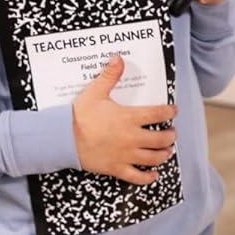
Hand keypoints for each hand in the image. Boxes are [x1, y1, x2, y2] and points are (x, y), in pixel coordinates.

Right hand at [73, 55, 176, 183]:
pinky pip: (137, 177)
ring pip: (154, 158)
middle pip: (161, 139)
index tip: (173, 110)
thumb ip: (110, 75)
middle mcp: (132, 138)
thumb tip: (119, 57)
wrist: (61, 138)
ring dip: (164, 154)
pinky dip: (148, 178)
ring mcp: (126, 155)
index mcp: (129, 118)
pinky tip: (154, 175)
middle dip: (170, 136)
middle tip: (171, 133)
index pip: (158, 114)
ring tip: (167, 151)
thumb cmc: (79, 115)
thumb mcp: (95, 92)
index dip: (170, 111)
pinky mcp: (117, 168)